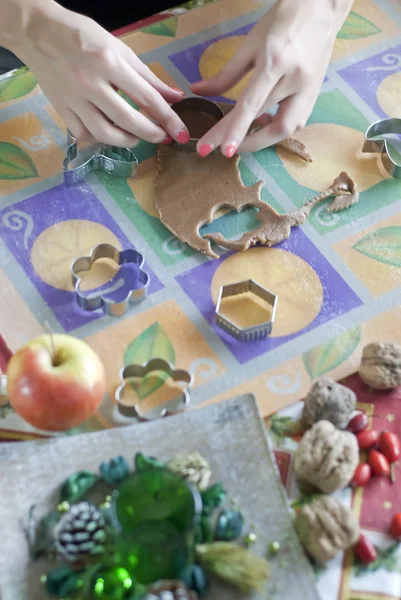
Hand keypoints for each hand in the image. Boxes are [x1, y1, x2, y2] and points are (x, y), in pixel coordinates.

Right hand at [14, 2, 189, 146]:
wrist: (38, 32)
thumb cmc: (83, 37)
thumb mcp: (119, 49)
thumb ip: (148, 77)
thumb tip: (175, 98)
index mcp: (109, 63)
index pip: (146, 97)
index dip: (168, 118)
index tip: (181, 133)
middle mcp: (91, 84)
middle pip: (128, 120)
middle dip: (151, 134)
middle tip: (162, 137)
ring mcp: (74, 99)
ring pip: (105, 133)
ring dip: (127, 141)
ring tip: (136, 137)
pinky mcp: (61, 109)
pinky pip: (84, 134)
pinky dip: (99, 138)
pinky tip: (107, 132)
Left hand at [192, 0, 351, 155]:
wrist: (322, 7)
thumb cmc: (281, 21)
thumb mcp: (249, 44)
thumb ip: (225, 74)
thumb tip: (198, 91)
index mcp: (274, 63)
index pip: (250, 106)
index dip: (234, 131)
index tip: (219, 151)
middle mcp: (295, 79)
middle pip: (271, 125)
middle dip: (245, 142)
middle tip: (223, 150)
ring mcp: (309, 89)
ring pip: (288, 128)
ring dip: (264, 139)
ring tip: (243, 140)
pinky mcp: (316, 94)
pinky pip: (297, 121)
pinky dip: (278, 128)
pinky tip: (264, 124)